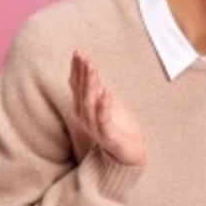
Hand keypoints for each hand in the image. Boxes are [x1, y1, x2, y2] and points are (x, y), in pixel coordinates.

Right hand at [69, 51, 146, 165]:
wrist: (129, 152)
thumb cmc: (117, 127)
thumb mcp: (105, 104)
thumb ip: (96, 90)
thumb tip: (87, 70)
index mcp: (83, 109)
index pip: (77, 86)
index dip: (77, 69)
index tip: (79, 53)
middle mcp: (84, 117)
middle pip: (81, 92)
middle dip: (82, 73)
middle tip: (84, 57)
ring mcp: (95, 127)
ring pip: (89, 103)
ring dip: (91, 85)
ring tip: (93, 69)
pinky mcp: (108, 136)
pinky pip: (103, 119)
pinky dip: (104, 105)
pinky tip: (106, 92)